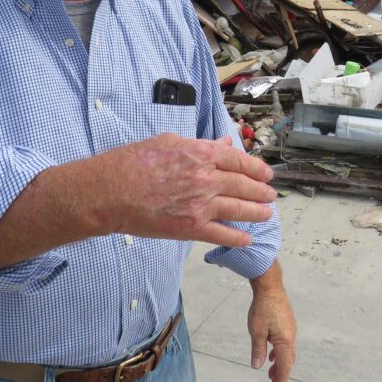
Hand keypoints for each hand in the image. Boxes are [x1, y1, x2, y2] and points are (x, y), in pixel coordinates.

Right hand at [97, 134, 274, 246]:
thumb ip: (200, 144)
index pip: (238, 160)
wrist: (110, 191)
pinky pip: (222, 234)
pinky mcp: (191, 228)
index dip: (256, 168)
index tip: (266, 173)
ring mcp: (200, 204)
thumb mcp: (169, 142)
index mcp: (200, 153)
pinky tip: (248, 239)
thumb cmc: (132, 163)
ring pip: (239, 210)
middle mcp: (205, 178)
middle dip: (261, 191)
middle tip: (270, 195)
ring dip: (257, 213)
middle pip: (244, 185)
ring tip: (266, 214)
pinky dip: (238, 237)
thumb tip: (222, 142)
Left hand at [248, 261, 295, 381]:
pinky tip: (271, 354)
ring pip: (287, 351)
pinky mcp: (287, 322)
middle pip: (288, 360)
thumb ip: (258, 350)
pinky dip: (280, 352)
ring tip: (270, 371)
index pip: (285, 365)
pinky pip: (286, 342)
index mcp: (285, 340)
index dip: (281, 378)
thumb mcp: (256, 331)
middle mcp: (291, 335)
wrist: (270, 286)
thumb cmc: (262, 308)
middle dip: (281, 373)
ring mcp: (291, 328)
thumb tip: (257, 366)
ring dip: (280, 362)